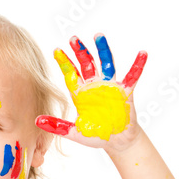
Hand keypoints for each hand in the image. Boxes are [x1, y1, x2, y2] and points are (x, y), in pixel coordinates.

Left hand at [36, 34, 146, 150]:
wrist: (116, 142)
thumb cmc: (95, 135)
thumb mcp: (73, 132)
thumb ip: (57, 125)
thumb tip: (36, 120)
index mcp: (80, 94)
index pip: (71, 74)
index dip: (64, 62)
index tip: (56, 50)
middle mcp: (94, 87)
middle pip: (86, 64)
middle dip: (80, 51)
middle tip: (73, 38)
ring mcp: (110, 87)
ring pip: (106, 64)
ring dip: (102, 50)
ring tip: (98, 36)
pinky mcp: (125, 92)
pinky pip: (132, 76)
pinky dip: (137, 65)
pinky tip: (142, 53)